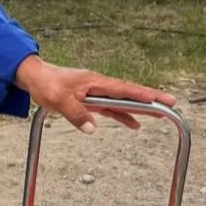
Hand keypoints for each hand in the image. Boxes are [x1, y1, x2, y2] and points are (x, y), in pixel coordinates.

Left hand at [13, 55, 176, 132]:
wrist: (34, 78)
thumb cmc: (46, 84)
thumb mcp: (58, 100)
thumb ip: (75, 114)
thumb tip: (92, 128)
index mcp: (95, 82)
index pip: (124, 89)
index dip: (143, 95)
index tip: (161, 99)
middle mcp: (99, 86)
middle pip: (129, 94)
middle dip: (150, 99)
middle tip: (171, 104)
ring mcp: (95, 93)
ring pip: (122, 102)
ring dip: (139, 109)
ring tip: (159, 115)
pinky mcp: (90, 100)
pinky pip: (111, 108)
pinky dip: (122, 116)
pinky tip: (134, 123)